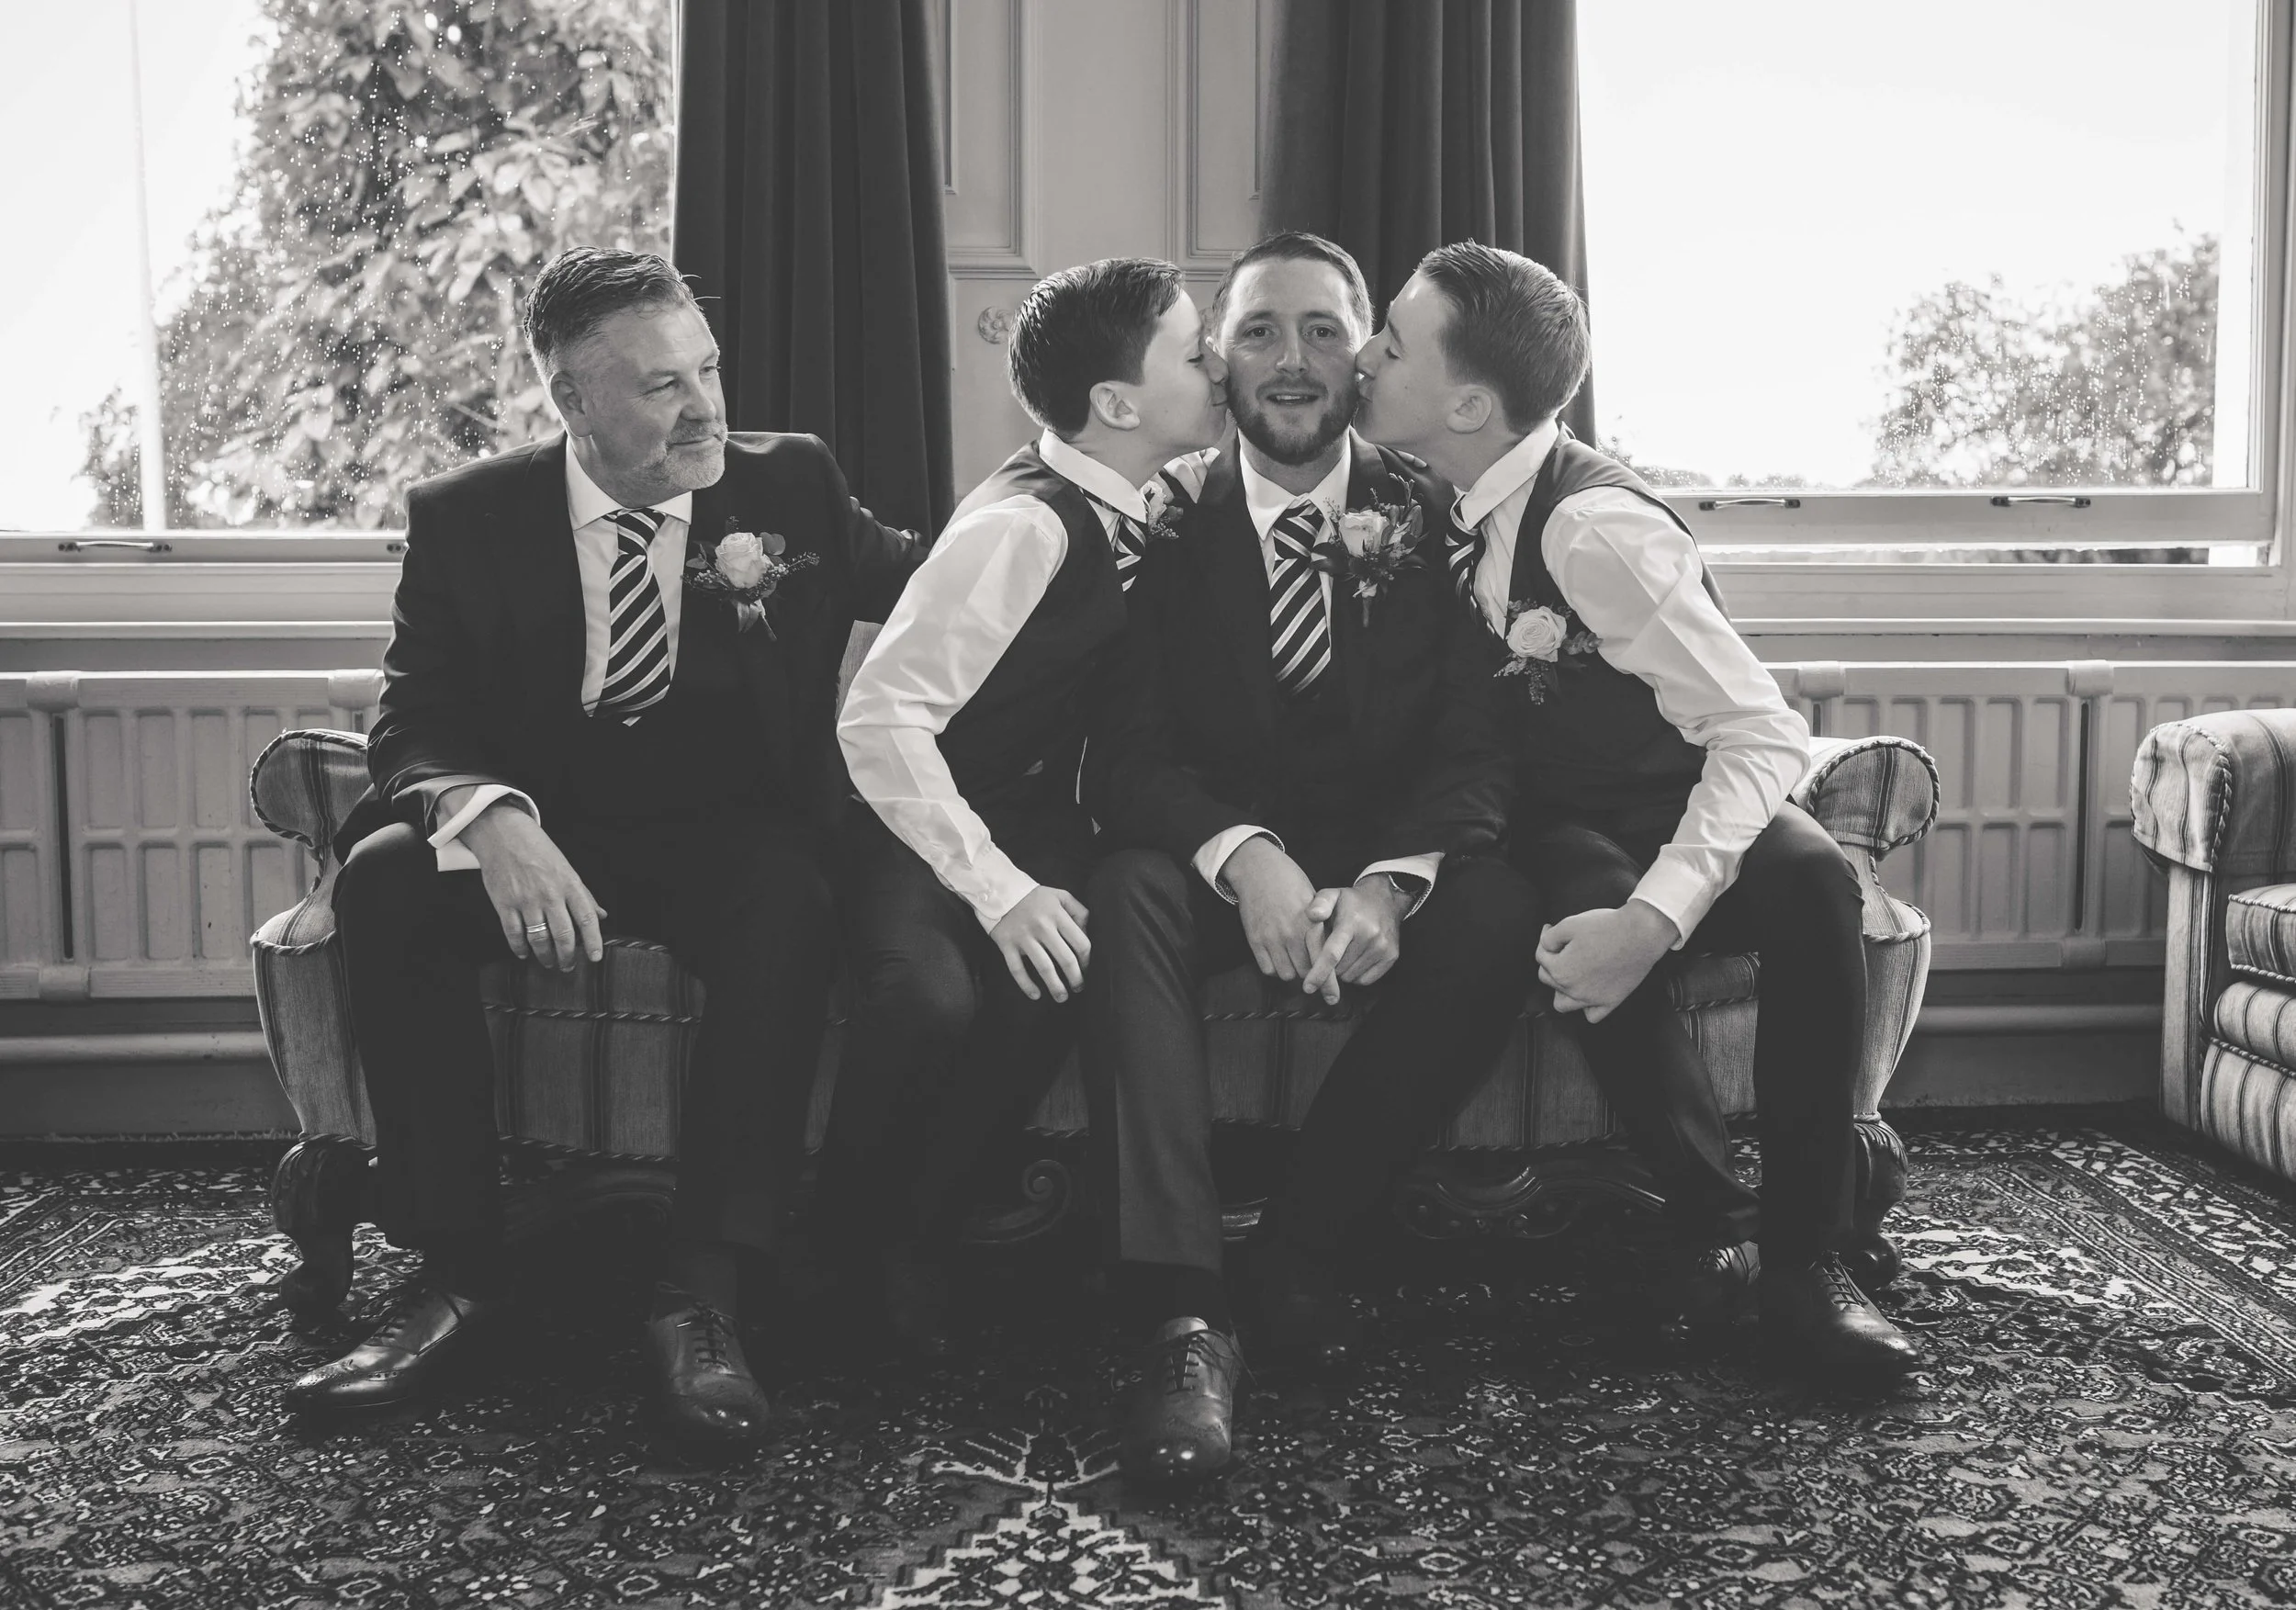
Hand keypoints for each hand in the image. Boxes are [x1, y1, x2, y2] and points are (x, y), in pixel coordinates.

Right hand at [460, 801, 606, 971]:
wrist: (504, 834)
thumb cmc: (538, 850)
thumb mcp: (566, 868)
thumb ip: (583, 894)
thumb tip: (601, 915)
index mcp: (569, 884)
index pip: (587, 918)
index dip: (593, 941)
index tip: (595, 957)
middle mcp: (549, 894)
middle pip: (563, 935)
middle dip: (567, 956)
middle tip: (568, 966)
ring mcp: (526, 900)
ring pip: (539, 939)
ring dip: (545, 956)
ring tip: (548, 963)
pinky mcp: (504, 903)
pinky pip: (514, 934)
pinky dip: (520, 948)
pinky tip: (524, 953)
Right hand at [990, 885, 1091, 1002]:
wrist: (999, 890)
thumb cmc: (1035, 897)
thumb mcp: (1061, 896)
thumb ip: (1079, 911)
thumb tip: (1088, 934)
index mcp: (1058, 915)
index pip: (1081, 943)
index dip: (1087, 960)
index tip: (1087, 969)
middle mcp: (1043, 927)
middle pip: (1066, 959)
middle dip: (1075, 978)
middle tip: (1079, 988)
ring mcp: (1024, 937)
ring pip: (1044, 967)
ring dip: (1055, 986)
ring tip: (1062, 997)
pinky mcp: (1006, 944)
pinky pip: (1017, 969)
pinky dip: (1027, 985)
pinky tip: (1036, 995)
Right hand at [1222, 837, 1323, 983]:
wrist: (1258, 869)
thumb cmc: (1291, 882)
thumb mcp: (1313, 901)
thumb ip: (1320, 927)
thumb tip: (1327, 954)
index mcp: (1310, 923)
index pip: (1322, 961)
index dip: (1329, 983)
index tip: (1333, 997)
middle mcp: (1291, 934)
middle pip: (1306, 972)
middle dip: (1311, 973)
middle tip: (1311, 969)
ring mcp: (1271, 938)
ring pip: (1286, 974)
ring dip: (1292, 971)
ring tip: (1294, 960)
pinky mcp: (1255, 940)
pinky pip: (1268, 969)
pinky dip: (1275, 968)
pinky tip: (1279, 956)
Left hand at [1300, 878, 1412, 1002]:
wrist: (1386, 899)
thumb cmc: (1352, 901)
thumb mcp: (1333, 894)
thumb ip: (1319, 903)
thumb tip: (1313, 915)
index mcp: (1351, 922)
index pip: (1332, 954)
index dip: (1319, 973)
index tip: (1307, 988)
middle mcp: (1370, 936)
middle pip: (1339, 969)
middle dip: (1329, 966)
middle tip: (1331, 949)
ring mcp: (1382, 948)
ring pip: (1351, 977)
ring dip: (1343, 970)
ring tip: (1345, 951)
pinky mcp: (1391, 957)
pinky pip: (1365, 980)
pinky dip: (1356, 975)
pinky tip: (1355, 958)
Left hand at [1535, 901, 1679, 1023]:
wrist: (1641, 933)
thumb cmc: (1607, 927)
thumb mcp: (1569, 924)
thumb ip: (1549, 938)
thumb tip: (1544, 944)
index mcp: (1561, 970)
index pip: (1540, 957)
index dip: (1544, 938)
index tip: (1550, 929)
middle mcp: (1573, 989)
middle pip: (1549, 978)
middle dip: (1551, 960)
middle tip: (1562, 945)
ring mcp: (1592, 999)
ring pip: (1563, 1004)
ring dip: (1561, 990)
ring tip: (1569, 973)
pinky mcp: (1611, 1002)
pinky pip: (1592, 1015)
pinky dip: (1586, 1007)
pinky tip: (1588, 992)